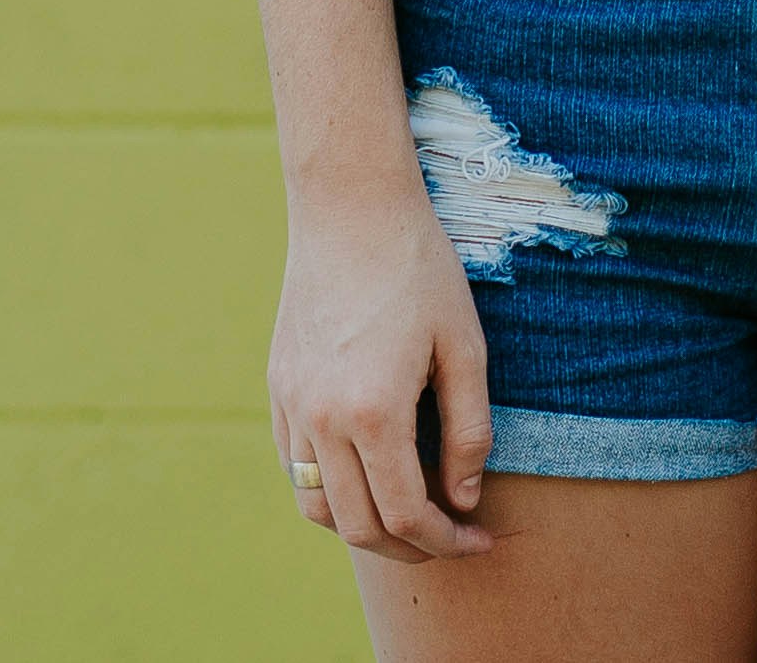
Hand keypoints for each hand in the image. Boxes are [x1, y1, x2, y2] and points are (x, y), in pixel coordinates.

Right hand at [270, 191, 495, 560]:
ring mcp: (292, 405)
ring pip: (317, 507)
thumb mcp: (464, 347)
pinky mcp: (278, 388)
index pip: (406, 515)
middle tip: (450, 539)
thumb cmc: (419, 270)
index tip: (478, 540)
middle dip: (410, 548)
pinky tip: (369, 476)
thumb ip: (468, 431)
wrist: (350, 208)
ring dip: (363, 528)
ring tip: (408, 518)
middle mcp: (322, 419)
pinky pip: (294, 467)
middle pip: (359, 526)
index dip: (446, 542)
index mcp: (373, 412)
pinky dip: (330, 491)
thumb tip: (463, 499)